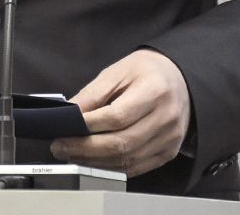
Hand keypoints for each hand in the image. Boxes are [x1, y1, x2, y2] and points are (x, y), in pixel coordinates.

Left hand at [51, 49, 191, 177]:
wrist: (179, 79)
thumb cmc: (146, 72)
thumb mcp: (117, 72)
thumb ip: (92, 94)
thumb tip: (68, 114)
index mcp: (155, 91)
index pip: (117, 116)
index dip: (89, 126)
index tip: (65, 129)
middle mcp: (167, 117)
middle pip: (122, 143)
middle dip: (85, 149)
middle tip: (60, 147)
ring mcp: (170, 138)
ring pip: (127, 159)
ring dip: (94, 161)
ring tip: (72, 154)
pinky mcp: (168, 152)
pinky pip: (136, 167)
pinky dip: (111, 167)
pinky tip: (93, 161)